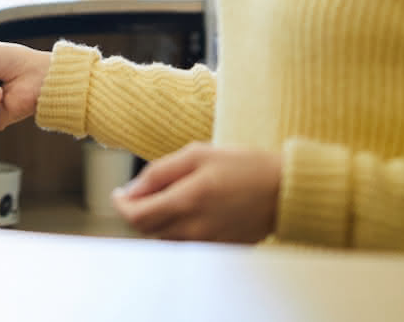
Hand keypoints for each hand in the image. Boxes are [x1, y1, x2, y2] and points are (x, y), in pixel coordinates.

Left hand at [110, 143, 280, 243]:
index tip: (118, 194)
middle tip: (140, 193)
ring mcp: (208, 243)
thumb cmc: (242, 165)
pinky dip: (176, 229)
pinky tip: (188, 210)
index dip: (121, 206)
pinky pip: (185, 244)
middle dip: (137, 211)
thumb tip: (131, 191)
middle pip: (147, 230)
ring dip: (156, 221)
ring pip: (164, 239)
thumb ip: (159, 172)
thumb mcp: (197, 154)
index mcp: (187, 201)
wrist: (285, 190)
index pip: (137, 216)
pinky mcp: (219, 249)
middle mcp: (195, 229)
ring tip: (167, 197)